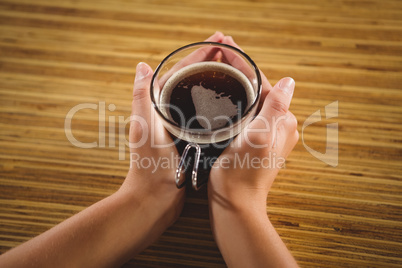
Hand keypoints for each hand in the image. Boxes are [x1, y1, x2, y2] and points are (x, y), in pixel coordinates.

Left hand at [120, 31, 225, 225]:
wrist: (155, 198)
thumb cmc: (149, 165)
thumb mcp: (146, 128)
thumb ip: (142, 97)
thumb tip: (143, 66)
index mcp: (155, 105)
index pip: (180, 71)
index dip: (199, 54)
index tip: (220, 41)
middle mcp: (166, 111)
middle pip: (191, 79)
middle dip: (209, 62)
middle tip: (230, 49)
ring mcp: (179, 124)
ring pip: (198, 95)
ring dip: (213, 79)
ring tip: (233, 68)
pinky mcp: (189, 138)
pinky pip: (204, 113)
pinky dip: (215, 102)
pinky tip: (229, 100)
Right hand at [208, 35, 298, 267]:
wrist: (234, 202)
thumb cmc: (244, 172)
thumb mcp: (259, 136)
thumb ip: (276, 108)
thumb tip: (290, 81)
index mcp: (282, 121)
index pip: (263, 83)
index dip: (244, 63)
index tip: (227, 45)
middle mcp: (278, 126)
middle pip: (257, 88)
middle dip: (239, 69)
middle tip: (219, 50)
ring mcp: (265, 134)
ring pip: (251, 99)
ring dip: (236, 82)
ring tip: (219, 64)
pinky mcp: (252, 141)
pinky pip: (245, 112)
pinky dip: (234, 99)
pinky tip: (222, 92)